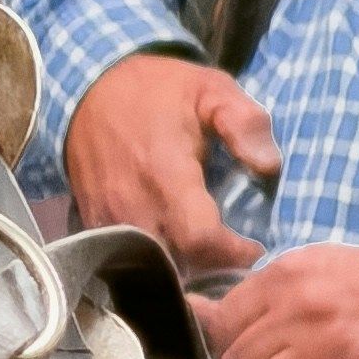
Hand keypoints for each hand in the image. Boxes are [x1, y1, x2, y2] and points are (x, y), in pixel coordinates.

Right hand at [60, 52, 281, 274]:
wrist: (89, 88)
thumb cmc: (158, 90)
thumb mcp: (211, 89)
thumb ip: (244, 122)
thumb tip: (269, 165)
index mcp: (166, 172)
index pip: (200, 238)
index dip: (233, 253)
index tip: (256, 248)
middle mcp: (133, 204)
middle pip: (178, 264)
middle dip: (212, 269)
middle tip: (238, 259)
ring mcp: (108, 218)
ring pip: (152, 268)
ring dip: (185, 270)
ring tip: (211, 259)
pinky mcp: (94, 223)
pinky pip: (127, 260)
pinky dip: (155, 263)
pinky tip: (177, 251)